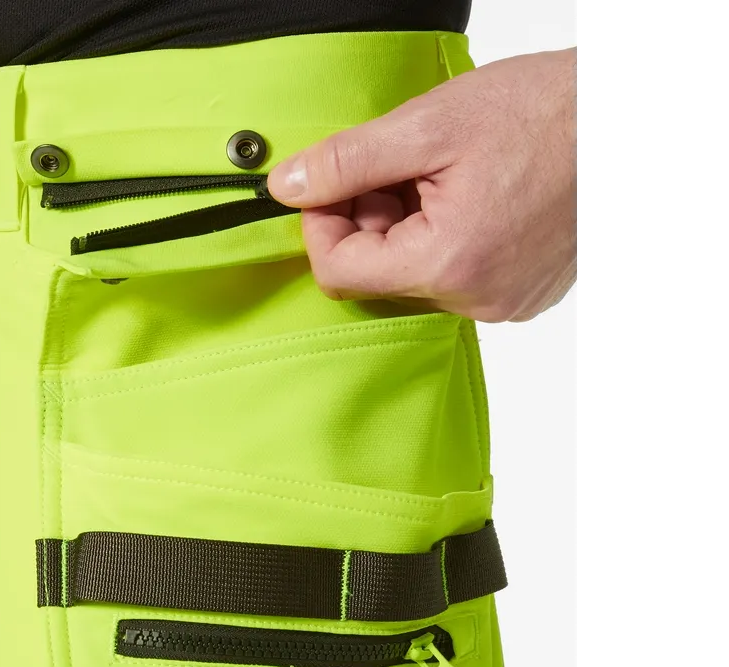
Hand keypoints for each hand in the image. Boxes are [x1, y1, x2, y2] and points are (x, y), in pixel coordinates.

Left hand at [268, 48, 576, 321]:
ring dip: (406, 228)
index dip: (321, 225)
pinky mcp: (519, 295)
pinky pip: (453, 278)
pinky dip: (443, 239)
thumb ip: (348, 162)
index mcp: (448, 264)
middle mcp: (475, 300)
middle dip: (368, 220)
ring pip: (413, 278)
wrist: (629, 121)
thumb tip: (287, 185)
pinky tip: (468, 196)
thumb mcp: (430, 125)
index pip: (339, 273)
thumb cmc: (547, 113)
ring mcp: (501, 303)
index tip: (331, 185)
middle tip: (396, 167)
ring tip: (440, 175)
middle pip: (377, 276)